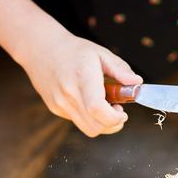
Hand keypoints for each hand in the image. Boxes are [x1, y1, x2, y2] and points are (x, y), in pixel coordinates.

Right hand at [20, 32, 142, 136]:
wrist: (40, 49)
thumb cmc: (74, 50)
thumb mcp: (100, 53)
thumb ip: (120, 69)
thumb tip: (137, 83)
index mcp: (82, 78)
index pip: (97, 109)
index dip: (115, 117)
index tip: (123, 112)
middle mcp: (68, 94)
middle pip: (95, 126)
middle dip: (113, 124)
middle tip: (118, 110)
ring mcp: (59, 104)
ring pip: (87, 129)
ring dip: (102, 123)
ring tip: (105, 105)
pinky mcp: (55, 108)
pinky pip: (78, 121)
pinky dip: (89, 117)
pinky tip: (89, 101)